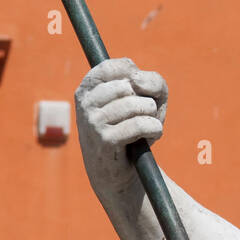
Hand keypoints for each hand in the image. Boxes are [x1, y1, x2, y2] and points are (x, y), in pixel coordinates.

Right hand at [75, 58, 167, 190]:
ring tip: (149, 127)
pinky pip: (139, 124)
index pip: (121, 66)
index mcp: (89, 86)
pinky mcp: (104, 140)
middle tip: (146, 116)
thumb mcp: (148, 101)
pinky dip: (154, 129)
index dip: (140, 79)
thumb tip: (137, 81)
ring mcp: (92, 120)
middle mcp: (85, 101)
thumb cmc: (134, 131)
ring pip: (135, 104)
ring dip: (152, 117)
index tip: (140, 95)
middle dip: (149, 102)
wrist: (120, 173)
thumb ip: (152, 82)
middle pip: (132, 86)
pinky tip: (152, 136)